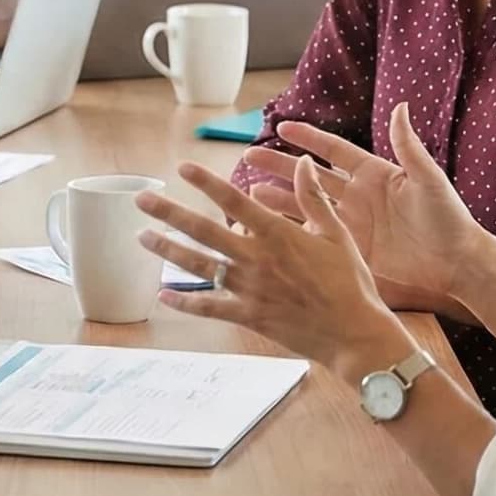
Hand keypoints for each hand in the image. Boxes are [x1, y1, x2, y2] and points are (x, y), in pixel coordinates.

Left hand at [136, 162, 408, 379]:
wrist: (354, 333)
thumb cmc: (350, 283)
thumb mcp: (336, 234)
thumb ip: (313, 197)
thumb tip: (303, 162)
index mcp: (278, 234)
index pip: (234, 201)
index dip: (206, 183)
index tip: (182, 168)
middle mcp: (257, 258)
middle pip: (203, 231)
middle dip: (169, 213)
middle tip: (141, 200)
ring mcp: (249, 289)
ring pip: (199, 266)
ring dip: (167, 251)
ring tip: (142, 237)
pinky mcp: (248, 315)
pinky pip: (209, 307)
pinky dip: (185, 301)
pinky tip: (163, 295)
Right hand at [239, 104, 484, 316]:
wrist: (457, 263)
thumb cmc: (448, 217)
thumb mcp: (428, 179)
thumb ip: (409, 145)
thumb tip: (400, 106)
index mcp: (375, 173)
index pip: (334, 150)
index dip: (308, 138)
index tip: (281, 126)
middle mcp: (359, 195)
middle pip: (311, 176)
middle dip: (280, 166)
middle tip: (248, 157)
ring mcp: (354, 222)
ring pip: (308, 206)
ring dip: (279, 199)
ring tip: (250, 193)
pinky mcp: (353, 248)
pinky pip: (318, 236)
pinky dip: (294, 232)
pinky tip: (271, 230)